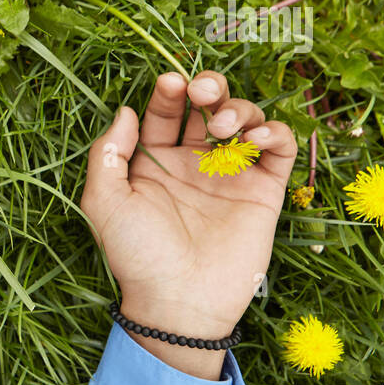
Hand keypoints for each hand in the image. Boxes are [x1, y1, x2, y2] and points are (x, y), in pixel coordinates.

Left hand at [80, 71, 298, 377]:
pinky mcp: (264, 191)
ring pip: (245, 120)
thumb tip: (127, 111)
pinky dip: (274, 131)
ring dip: (238, 108)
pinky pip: (278, 149)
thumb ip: (108, 154)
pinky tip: (255, 137)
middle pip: (208, 108)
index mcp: (154, 163)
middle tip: (202, 91)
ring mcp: (231, 176)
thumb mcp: (104, 202)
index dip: (168, 92)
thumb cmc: (137, 255)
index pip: (164, 112)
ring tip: (221, 127)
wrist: (179, 300)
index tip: (170, 84)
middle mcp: (194, 164)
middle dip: (208, 87)